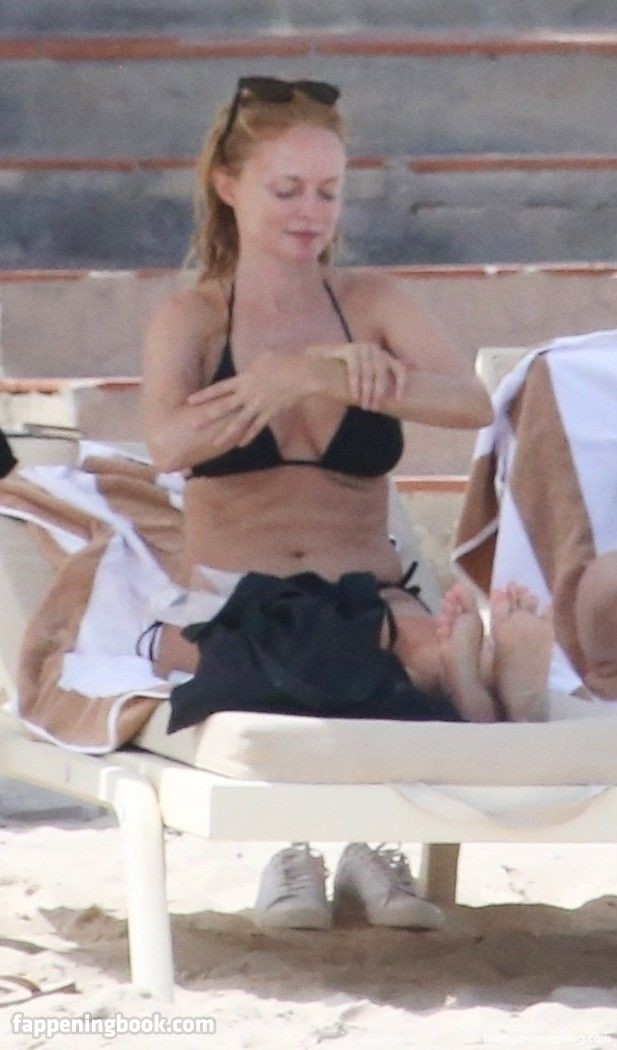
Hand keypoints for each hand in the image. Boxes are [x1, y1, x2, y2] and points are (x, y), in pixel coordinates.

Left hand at [186, 351, 312, 447]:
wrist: (300, 374)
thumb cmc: (283, 361)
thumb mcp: (262, 359)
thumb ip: (250, 368)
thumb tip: (246, 371)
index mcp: (243, 379)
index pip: (219, 388)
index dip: (204, 395)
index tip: (190, 401)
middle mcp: (247, 394)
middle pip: (223, 407)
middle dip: (207, 417)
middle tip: (192, 425)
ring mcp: (258, 406)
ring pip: (238, 423)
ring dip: (225, 434)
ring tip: (214, 444)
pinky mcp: (269, 413)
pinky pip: (257, 427)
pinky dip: (249, 436)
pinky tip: (240, 444)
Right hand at [307, 341, 408, 410]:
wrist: (322, 362)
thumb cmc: (346, 374)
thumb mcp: (366, 378)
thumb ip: (379, 383)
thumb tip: (400, 399)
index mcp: (383, 355)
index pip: (399, 369)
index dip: (401, 384)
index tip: (399, 400)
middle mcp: (375, 348)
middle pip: (382, 374)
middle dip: (378, 393)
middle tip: (374, 408)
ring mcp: (362, 347)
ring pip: (369, 374)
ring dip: (367, 393)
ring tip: (364, 406)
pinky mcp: (349, 349)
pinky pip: (355, 370)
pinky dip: (355, 385)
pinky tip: (355, 397)